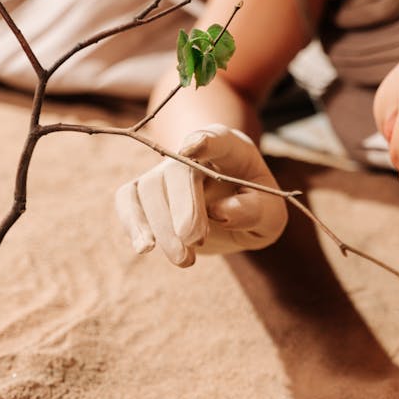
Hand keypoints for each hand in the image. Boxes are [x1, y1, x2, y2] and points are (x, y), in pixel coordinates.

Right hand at [115, 124, 287, 266]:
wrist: (233, 207)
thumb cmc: (255, 206)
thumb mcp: (271, 214)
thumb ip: (254, 210)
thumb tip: (221, 212)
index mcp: (230, 148)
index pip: (217, 138)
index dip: (204, 141)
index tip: (194, 148)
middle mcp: (192, 152)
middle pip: (178, 170)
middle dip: (183, 206)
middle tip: (195, 241)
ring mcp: (166, 170)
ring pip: (150, 188)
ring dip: (163, 228)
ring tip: (185, 260)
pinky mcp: (146, 190)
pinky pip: (127, 198)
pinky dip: (132, 222)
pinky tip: (144, 247)